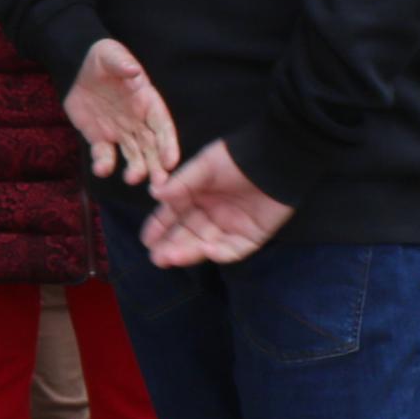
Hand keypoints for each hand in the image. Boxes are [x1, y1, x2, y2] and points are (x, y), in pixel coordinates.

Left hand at [67, 39, 180, 186]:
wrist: (76, 67)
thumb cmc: (103, 59)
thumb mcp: (111, 54)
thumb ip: (122, 62)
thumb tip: (133, 70)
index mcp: (148, 103)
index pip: (163, 127)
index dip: (168, 144)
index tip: (171, 161)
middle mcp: (139, 122)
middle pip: (152, 148)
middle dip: (157, 166)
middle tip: (160, 185)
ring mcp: (121, 132)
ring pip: (133, 156)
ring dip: (135, 170)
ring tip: (132, 179)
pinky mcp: (100, 138)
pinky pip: (104, 155)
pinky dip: (104, 164)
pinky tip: (101, 169)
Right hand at [142, 141, 294, 265]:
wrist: (273, 161)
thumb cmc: (236, 160)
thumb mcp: (204, 166)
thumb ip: (181, 183)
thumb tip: (154, 194)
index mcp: (196, 196)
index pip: (173, 215)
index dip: (159, 227)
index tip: (146, 240)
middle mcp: (210, 214)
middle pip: (188, 234)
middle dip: (171, 246)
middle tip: (157, 258)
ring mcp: (230, 227)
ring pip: (206, 245)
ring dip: (189, 252)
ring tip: (171, 258)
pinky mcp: (251, 237)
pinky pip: (234, 250)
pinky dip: (220, 253)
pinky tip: (206, 250)